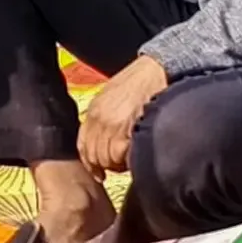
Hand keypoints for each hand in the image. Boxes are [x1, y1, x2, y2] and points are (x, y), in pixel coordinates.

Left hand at [75, 56, 169, 174]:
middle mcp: (98, 119)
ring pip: (107, 160)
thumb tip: (104, 140)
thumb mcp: (113, 95)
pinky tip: (138, 152)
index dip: (91, 162)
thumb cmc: (141, 81)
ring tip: (132, 155)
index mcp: (93, 110)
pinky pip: (120, 158)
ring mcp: (110, 126)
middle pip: (94, 156)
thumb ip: (105, 117)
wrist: (157, 70)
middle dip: (107, 163)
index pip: (83, 145)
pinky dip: (129, 161)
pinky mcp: (124, 132)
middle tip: (122, 162)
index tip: (99, 172)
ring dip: (120, 163)